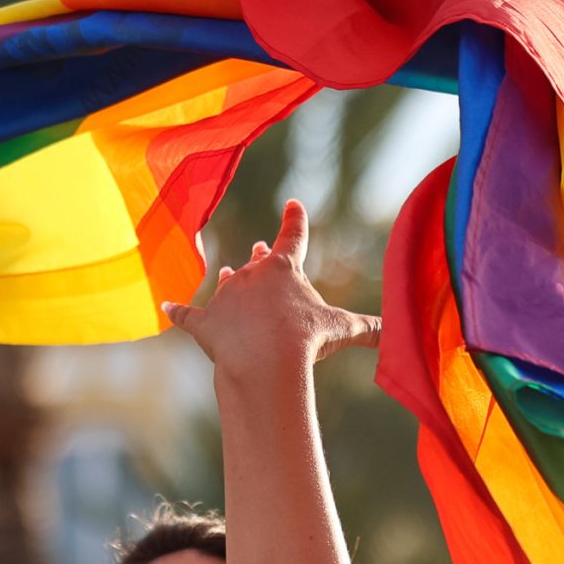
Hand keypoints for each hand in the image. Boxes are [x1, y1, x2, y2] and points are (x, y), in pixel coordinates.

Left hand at [161, 199, 378, 376]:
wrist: (266, 360)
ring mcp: (225, 299)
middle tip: (259, 248)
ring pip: (227, 285)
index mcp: (284, 268)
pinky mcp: (204, 324)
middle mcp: (251, 275)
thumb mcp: (342, 330)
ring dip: (229, 280)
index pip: (294, 235)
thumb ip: (370, 329)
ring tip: (226, 273)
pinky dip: (176, 313)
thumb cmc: (306, 339)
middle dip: (261, 256)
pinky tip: (164, 308)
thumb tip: (400, 335)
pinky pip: (187, 316)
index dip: (295, 219)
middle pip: (258, 261)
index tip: (293, 203)